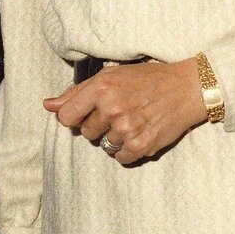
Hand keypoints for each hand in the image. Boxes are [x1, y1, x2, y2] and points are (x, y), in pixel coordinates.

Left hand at [43, 58, 206, 163]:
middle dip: (98, 125)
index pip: (67, 117)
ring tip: (133, 120)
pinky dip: (128, 149)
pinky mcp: (141, 145)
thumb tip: (48, 105)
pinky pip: (120, 157)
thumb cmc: (147, 79)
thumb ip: (76, 92)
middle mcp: (112, 108)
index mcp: (101, 88)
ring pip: (103, 146)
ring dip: (115, 137)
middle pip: (85, 133)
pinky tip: (140, 132)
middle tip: (120, 111)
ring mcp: (127, 129)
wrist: (186, 88)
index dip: (75, 116)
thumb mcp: (111, 76)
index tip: (88, 112)